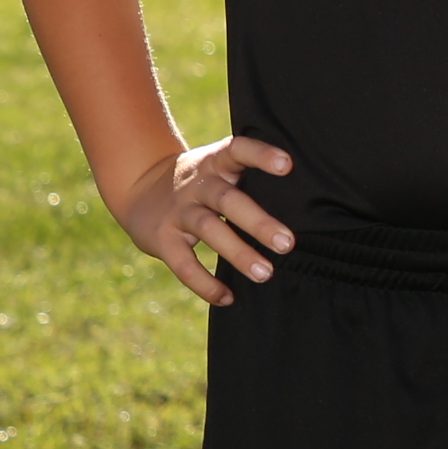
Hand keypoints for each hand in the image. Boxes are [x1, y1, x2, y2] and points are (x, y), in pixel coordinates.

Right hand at [110, 134, 297, 306]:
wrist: (138, 187)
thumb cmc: (201, 181)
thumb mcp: (219, 166)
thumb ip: (251, 177)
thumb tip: (308, 201)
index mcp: (217, 162)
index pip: (239, 150)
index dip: (261, 155)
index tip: (288, 165)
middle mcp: (198, 184)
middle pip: (228, 199)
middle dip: (258, 222)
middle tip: (288, 243)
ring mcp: (179, 211)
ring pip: (209, 230)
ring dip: (238, 253)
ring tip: (266, 274)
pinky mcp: (162, 238)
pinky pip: (183, 263)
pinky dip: (204, 284)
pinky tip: (228, 298)